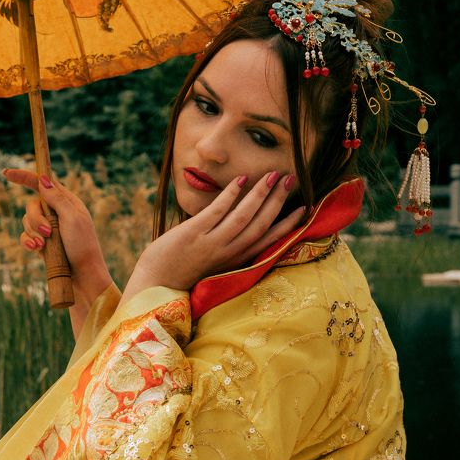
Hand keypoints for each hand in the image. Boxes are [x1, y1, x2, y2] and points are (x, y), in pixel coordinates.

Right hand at [2, 168, 111, 302]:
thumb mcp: (72, 218)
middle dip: (35, 218)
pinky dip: (28, 242)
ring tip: (44, 245)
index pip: (43, 183)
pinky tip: (36, 249)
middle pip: (32, 204)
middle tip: (48, 232)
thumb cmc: (83, 245)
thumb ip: (57, 199)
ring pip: (26, 221)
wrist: (83, 275)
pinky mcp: (41, 243)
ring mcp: (48, 228)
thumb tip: (43, 179)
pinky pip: (25, 236)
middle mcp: (55, 212)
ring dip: (33, 232)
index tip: (6, 173)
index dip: (24, 176)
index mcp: (66, 202)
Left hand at [121, 171, 304, 301]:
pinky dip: (230, 196)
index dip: (288, 224)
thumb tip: (241, 220)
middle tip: (291, 179)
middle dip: (278, 201)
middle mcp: (228, 254)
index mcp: (236, 261)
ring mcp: (211, 244)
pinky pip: (217, 212)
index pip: (269, 241)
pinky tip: (241, 180)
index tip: (305, 208)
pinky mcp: (193, 234)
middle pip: (261, 225)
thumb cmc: (183, 269)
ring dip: (260, 195)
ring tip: (272, 175)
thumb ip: (229, 244)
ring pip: (243, 217)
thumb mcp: (214, 260)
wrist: (154, 284)